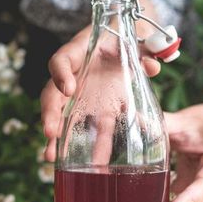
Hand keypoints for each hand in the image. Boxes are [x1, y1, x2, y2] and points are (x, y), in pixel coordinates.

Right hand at [41, 24, 160, 160]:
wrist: (129, 38)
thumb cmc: (128, 34)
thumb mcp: (136, 36)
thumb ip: (145, 50)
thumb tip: (153, 66)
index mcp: (79, 52)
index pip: (62, 61)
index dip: (61, 75)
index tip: (68, 90)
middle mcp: (75, 76)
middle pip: (53, 96)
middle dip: (50, 115)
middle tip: (50, 133)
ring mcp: (84, 96)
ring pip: (65, 118)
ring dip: (57, 140)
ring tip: (50, 159)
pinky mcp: (98, 110)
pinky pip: (88, 130)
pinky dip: (84, 148)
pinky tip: (83, 167)